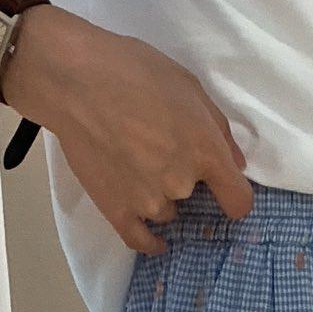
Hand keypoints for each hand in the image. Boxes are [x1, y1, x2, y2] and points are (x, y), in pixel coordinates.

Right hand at [8, 8, 252, 253]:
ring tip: (135, 164)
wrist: (74, 79)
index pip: (239, 201)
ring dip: (159, 196)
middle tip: (158, 146)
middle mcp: (182, 184)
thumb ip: (219, 128)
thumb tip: (237, 163)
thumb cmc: (133, 71)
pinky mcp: (117, 212)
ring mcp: (148, 202)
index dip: (233, 195)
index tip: (225, 190)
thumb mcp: (188, 85)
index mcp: (205, 152)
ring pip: (167, 212)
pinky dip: (150, 241)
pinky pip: (141, 241)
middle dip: (185, 177)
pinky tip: (155, 239)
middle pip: (196, 199)